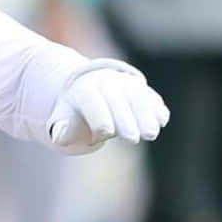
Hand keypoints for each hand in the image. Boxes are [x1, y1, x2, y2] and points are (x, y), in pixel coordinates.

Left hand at [47, 59, 168, 153]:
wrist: (88, 87)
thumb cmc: (75, 113)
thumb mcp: (63, 120)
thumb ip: (61, 130)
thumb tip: (60, 135)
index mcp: (83, 90)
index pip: (92, 102)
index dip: (99, 118)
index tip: (105, 135)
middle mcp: (106, 82)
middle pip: (118, 100)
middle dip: (126, 119)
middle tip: (133, 139)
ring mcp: (125, 82)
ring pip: (137, 95)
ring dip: (146, 114)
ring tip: (152, 134)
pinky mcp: (140, 88)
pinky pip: (150, 95)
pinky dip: (156, 107)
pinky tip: (162, 120)